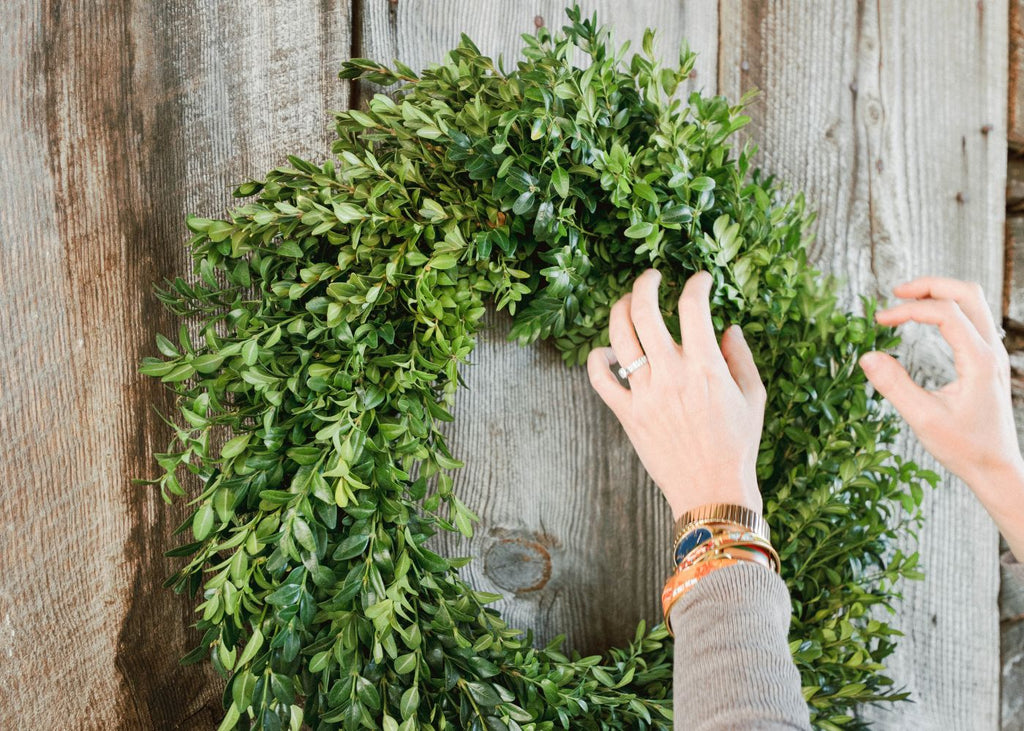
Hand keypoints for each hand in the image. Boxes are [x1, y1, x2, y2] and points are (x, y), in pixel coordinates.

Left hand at [586, 268, 766, 520]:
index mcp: (705, 367)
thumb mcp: (753, 397)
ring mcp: (644, 394)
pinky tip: (607, 351)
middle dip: (645, 283)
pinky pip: (599, 379)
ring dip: (619, 310)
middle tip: (651, 277)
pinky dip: (597, 359)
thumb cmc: (738, 445)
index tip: (700, 280)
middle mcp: (670, 374)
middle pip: (644, 311)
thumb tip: (728, 328)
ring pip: (618, 337)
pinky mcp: (627, 414)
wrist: (711, 490)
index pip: (693, 306)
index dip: (696, 284)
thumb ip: (740, 357)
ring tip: (627, 303)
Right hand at [858, 276, 1023, 557]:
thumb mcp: (923, 419)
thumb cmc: (964, 447)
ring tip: (907, 302)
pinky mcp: (989, 360)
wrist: (996, 467)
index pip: (944, 313)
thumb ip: (894, 385)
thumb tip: (866, 356)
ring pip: (973, 302)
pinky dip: (948, 310)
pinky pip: (973, 318)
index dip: (908, 310)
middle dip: (930, 286)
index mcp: (979, 360)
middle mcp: (992, 350)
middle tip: (896, 293)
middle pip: (967, 293)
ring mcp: (994, 354)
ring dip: (940, 295)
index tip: (879, 321)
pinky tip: (926, 322)